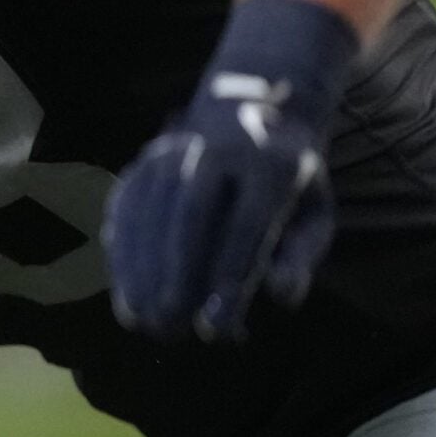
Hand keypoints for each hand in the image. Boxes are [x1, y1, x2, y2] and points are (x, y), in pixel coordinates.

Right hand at [103, 0, 358, 342]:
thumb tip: (281, 297)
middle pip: (189, 214)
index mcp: (271, 164)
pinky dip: (122, 252)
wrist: (254, 107)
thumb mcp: (313, 213)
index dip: (229, 278)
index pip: (246, 226)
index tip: (216, 329)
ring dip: (140, 269)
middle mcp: (218, 150)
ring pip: (149, 210)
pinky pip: (126, 205)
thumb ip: (299, 257)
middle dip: (175, 273)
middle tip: (169, 327)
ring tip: (142, 321)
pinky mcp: (146, 160)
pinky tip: (125, 293)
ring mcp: (175, 150)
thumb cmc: (290, 182)